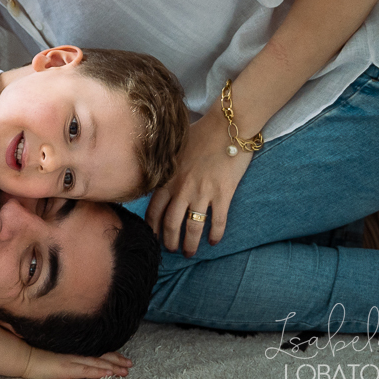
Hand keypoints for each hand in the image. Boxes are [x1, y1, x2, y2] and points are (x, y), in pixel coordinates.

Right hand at [22, 347, 132, 378]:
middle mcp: (75, 354)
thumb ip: (66, 354)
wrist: (24, 356)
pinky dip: (99, 371)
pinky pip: (86, 370)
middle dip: (116, 360)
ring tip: (125, 371)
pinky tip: (109, 373)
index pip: (96, 352)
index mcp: (73, 351)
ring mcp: (72, 360)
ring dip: (112, 367)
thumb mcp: (55, 354)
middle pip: (100, 356)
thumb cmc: (36, 354)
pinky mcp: (67, 368)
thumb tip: (74, 357)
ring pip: (97, 363)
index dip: (110, 354)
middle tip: (130, 364)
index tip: (122, 357)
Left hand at [145, 112, 252, 255]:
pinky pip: (218, 221)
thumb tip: (156, 172)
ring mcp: (202, 193)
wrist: (227, 126)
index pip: (153, 210)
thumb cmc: (200, 132)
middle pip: (170, 224)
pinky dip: (216, 234)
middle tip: (171, 250)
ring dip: (190, 244)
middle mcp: (182, 189)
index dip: (152, 228)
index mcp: (168, 178)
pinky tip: (214, 242)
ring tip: (190, 253)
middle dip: (169, 241)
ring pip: (192, 227)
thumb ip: (165, 164)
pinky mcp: (223, 194)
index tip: (153, 237)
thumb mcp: (174, 147)